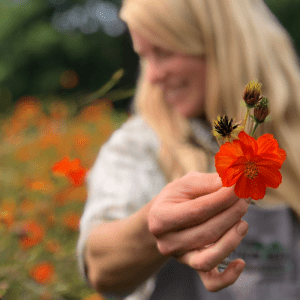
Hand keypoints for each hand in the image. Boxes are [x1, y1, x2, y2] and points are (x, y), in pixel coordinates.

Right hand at [148, 172, 249, 291]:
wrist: (164, 217)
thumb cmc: (176, 197)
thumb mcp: (186, 184)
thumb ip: (207, 183)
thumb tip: (234, 182)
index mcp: (160, 217)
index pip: (197, 210)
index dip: (222, 199)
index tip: (240, 186)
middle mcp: (166, 242)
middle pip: (206, 232)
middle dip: (231, 214)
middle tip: (245, 199)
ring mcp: (179, 257)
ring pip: (209, 257)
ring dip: (232, 240)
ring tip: (243, 222)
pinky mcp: (192, 266)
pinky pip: (210, 282)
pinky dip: (228, 277)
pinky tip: (241, 263)